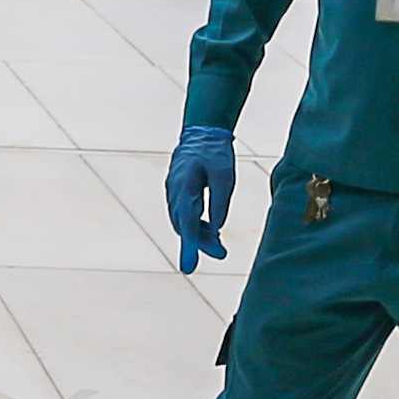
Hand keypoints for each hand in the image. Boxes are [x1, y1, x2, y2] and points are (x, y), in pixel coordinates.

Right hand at [164, 123, 237, 273]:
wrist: (202, 130)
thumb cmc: (215, 151)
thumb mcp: (224, 174)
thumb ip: (220, 201)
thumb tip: (217, 227)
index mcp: (185, 186)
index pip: (187, 222)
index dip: (189, 246)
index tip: (188, 269)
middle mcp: (175, 191)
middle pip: (184, 226)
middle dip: (200, 243)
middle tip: (222, 254)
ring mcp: (174, 191)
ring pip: (183, 222)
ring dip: (199, 235)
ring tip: (220, 244)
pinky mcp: (178, 191)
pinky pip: (185, 214)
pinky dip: (197, 225)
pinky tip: (212, 231)